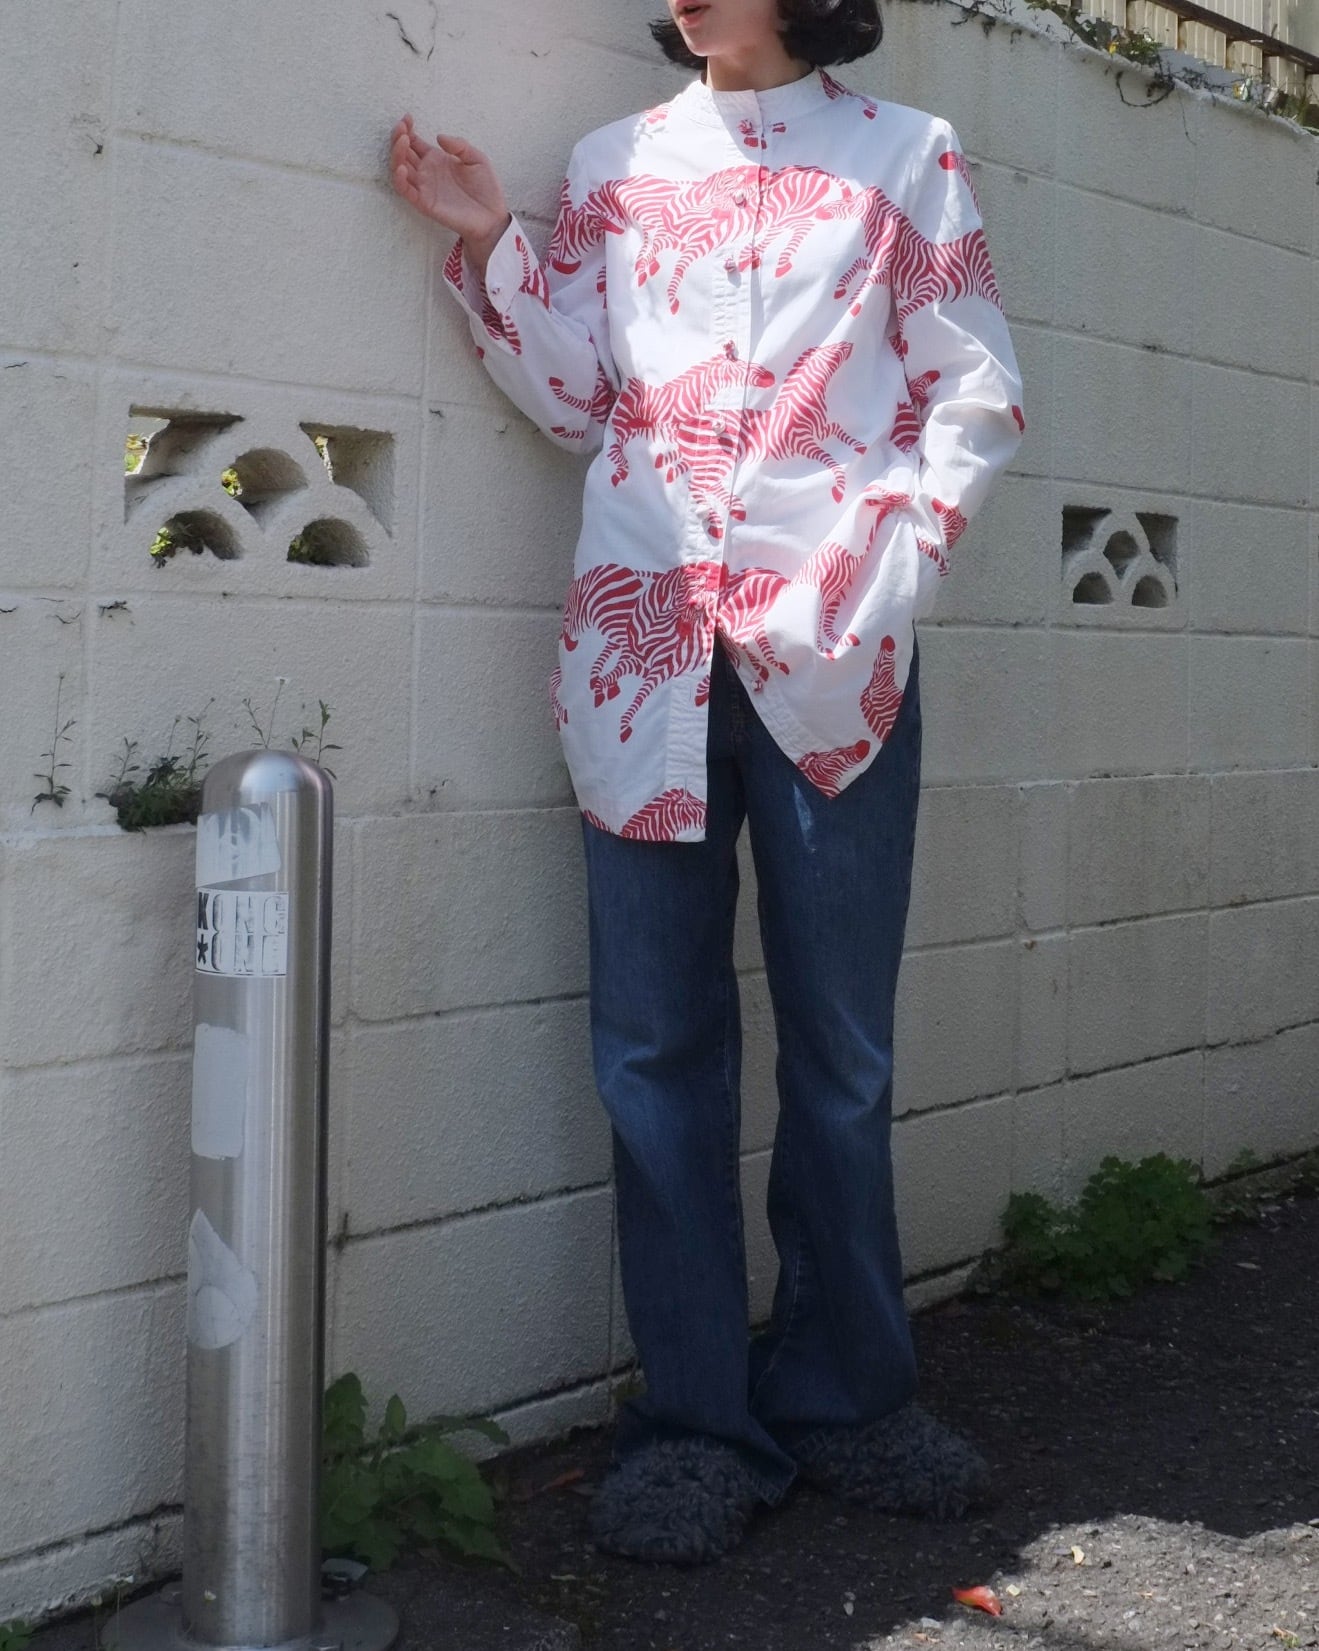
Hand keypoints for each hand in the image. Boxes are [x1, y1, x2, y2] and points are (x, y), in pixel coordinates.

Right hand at [389, 115, 510, 267]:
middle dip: (398, 138)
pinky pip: (406, 191)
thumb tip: (439, 137)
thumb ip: (460, 146)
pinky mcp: (425, 203)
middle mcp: (426, 172)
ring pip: (400, 169)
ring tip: (402, 141)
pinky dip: (400, 180)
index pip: (414, 142)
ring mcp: (424, 187)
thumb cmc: (486, 189)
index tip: (407, 118)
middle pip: (403, 153)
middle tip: (401, 127)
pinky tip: (402, 168)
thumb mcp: (477, 159)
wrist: (492, 216)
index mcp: (436, 159)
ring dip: (397, 154)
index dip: (407, 129)